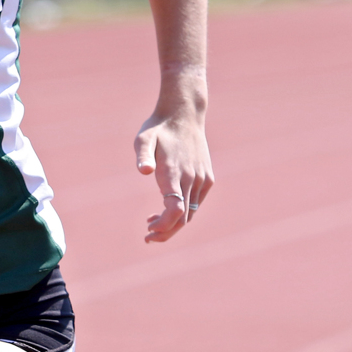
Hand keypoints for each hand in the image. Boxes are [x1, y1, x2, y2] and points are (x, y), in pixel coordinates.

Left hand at [135, 109, 213, 241]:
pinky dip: (184, 211)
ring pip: (191, 212)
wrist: (184, 114)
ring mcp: (202, 179)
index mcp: (175, 172)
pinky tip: (168, 206)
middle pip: (183, 218)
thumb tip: (143, 171)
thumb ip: (143, 155)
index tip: (149, 229)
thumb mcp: (144, 138)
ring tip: (152, 221)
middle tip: (148, 237)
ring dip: (173, 222)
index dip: (164, 225)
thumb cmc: (158, 128)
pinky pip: (196, 202)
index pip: (175, 210)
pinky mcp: (208, 178)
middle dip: (166, 232)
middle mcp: (192, 179)